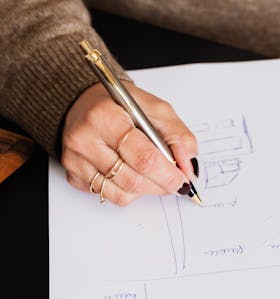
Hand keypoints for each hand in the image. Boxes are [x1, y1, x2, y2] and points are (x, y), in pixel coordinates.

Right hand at [61, 82, 197, 205]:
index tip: (183, 179)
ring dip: (146, 190)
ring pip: (120, 193)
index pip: (142, 156)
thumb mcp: (155, 108)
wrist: (84, 102)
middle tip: (176, 183)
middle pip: (132, 179)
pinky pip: (107, 195)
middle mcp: (85, 140)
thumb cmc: (120, 104)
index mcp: (105, 117)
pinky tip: (132, 173)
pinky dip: (127, 191)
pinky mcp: (73, 175)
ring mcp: (76, 160)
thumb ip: (177, 135)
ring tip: (155, 176)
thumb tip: (188, 166)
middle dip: (161, 185)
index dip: (168, 173)